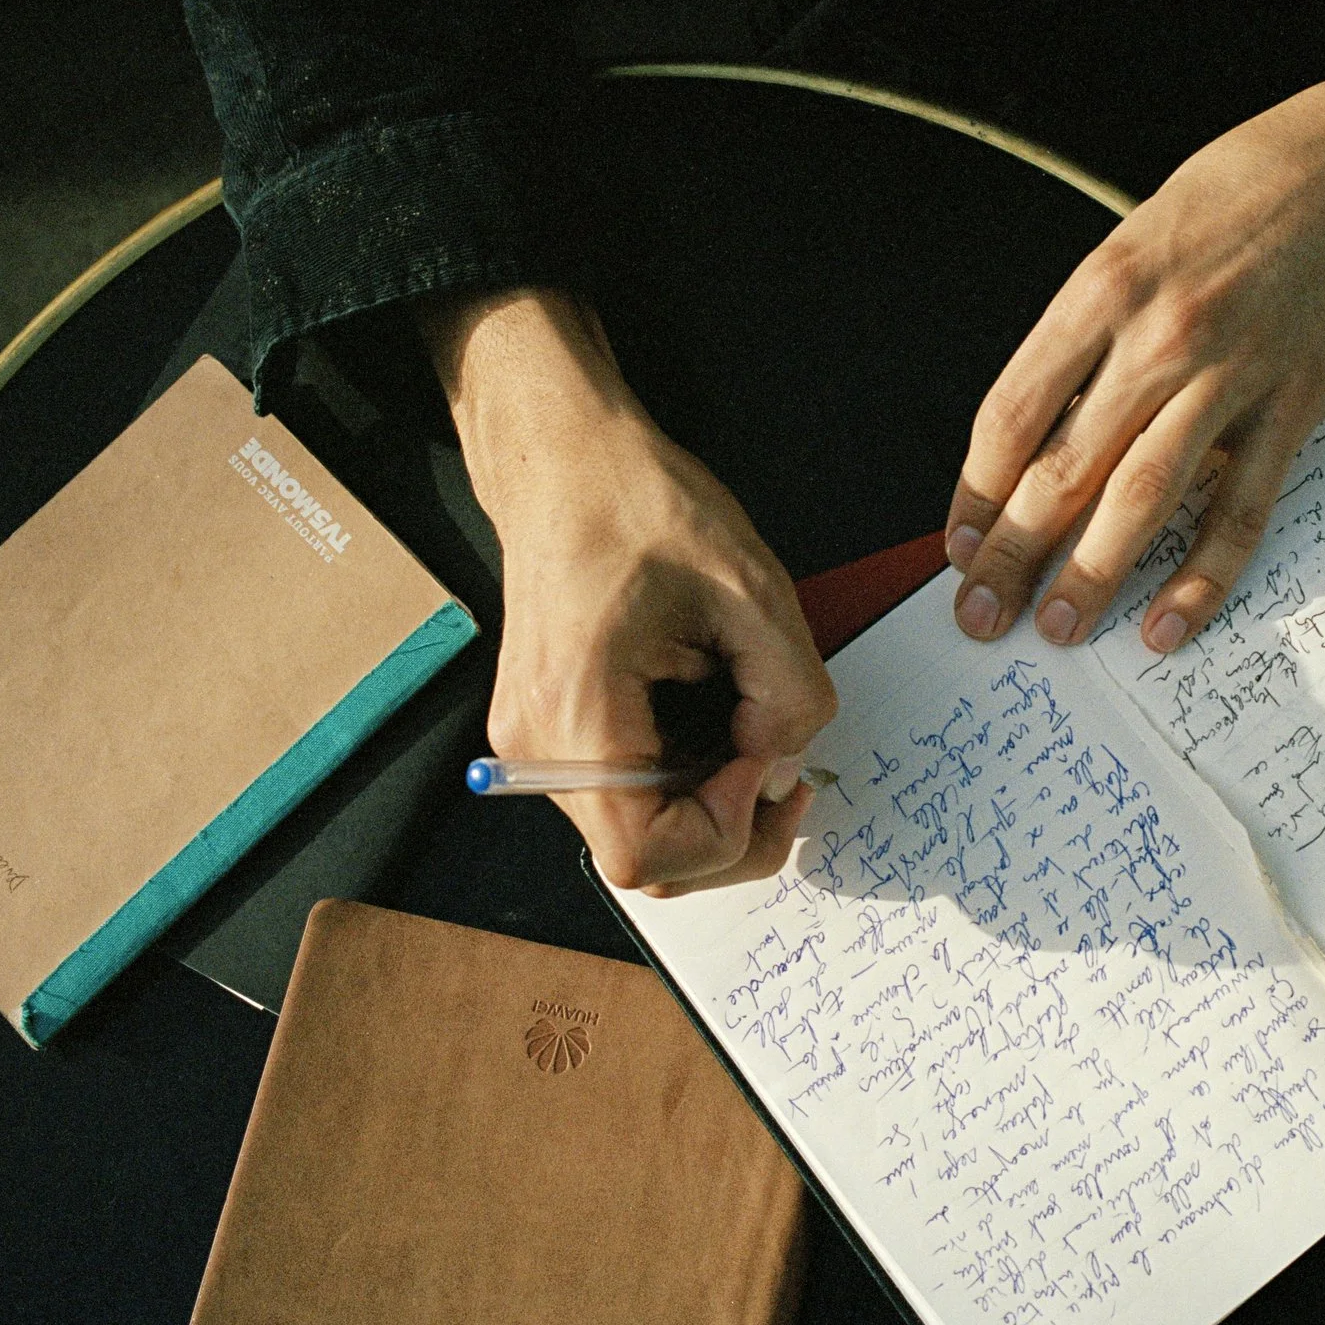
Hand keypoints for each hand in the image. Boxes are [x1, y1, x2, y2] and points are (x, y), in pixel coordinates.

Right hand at [423, 288, 836, 895]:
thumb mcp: (750, 585)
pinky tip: (719, 728)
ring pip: (640, 837)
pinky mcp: (555, 734)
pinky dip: (687, 785)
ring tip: (754, 736)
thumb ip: (789, 688)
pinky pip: (629, 800)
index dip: (727, 829)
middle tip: (785, 769)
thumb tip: (787, 759)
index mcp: (572, 710)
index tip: (766, 756)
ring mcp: (536, 744)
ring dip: (712, 809)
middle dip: (731, 831)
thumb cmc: (639, 504)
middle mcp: (535, 745)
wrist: (566, 461)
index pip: (646, 854)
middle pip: (644, 863)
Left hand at [946, 61, 1324, 651]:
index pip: (1011, 415)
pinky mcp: (1295, 406)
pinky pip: (1240, 509)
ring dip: (1091, 577)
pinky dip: (1202, 577)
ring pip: (1142, 500)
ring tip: (1056, 632)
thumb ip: (1088, 333)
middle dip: (1012, 556)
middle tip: (979, 616)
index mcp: (1102, 288)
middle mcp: (1160, 337)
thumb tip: (1042, 435)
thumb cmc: (1241, 192)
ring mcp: (1232, 375)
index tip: (958, 544)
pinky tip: (1168, 626)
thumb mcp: (1134, 237)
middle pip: (1063, 471)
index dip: (975, 494)